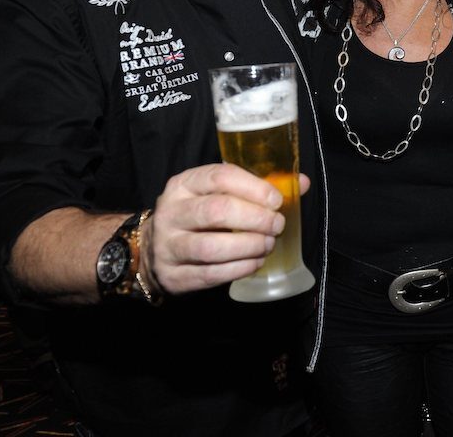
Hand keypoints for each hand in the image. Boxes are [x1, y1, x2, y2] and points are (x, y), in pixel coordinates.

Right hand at [144, 164, 310, 295]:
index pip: (220, 177)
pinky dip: (239, 269)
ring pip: (211, 247)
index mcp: (184, 184)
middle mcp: (171, 212)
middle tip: (277, 225)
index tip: (276, 200)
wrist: (151, 250)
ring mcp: (168, 246)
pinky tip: (255, 263)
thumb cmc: (197, 217)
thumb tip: (301, 183)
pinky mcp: (173, 276)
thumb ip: (257, 187)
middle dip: (255, 219)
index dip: (254, 187)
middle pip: (216, 211)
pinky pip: (210, 274)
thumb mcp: (217, 194)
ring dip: (248, 246)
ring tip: (268, 245)